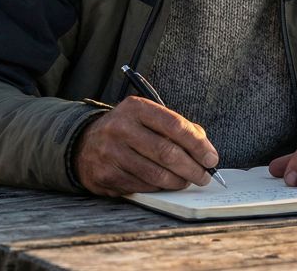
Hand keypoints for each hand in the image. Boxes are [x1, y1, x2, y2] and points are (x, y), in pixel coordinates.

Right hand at [73, 95, 219, 196]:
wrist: (85, 143)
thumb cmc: (128, 130)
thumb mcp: (148, 118)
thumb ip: (177, 128)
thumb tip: (205, 149)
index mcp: (136, 108)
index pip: (174, 125)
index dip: (197, 144)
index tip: (211, 158)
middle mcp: (121, 127)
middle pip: (167, 153)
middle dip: (192, 168)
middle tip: (204, 176)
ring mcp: (111, 153)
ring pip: (156, 175)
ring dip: (178, 182)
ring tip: (186, 181)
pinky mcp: (106, 175)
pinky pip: (142, 187)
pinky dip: (159, 189)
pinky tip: (164, 185)